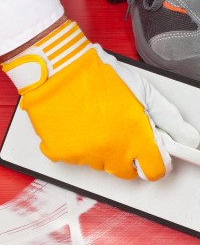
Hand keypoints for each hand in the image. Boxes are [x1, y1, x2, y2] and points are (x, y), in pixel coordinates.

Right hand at [2, 20, 199, 180]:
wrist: (58, 71)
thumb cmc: (96, 76)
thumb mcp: (142, 91)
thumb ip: (168, 118)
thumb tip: (187, 137)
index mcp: (134, 137)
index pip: (154, 170)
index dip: (155, 163)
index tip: (153, 156)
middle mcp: (110, 151)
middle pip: (125, 172)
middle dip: (126, 157)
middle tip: (120, 133)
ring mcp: (84, 155)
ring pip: (98, 164)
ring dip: (99, 150)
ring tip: (93, 123)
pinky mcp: (62, 154)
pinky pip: (74, 158)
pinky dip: (75, 146)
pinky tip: (76, 126)